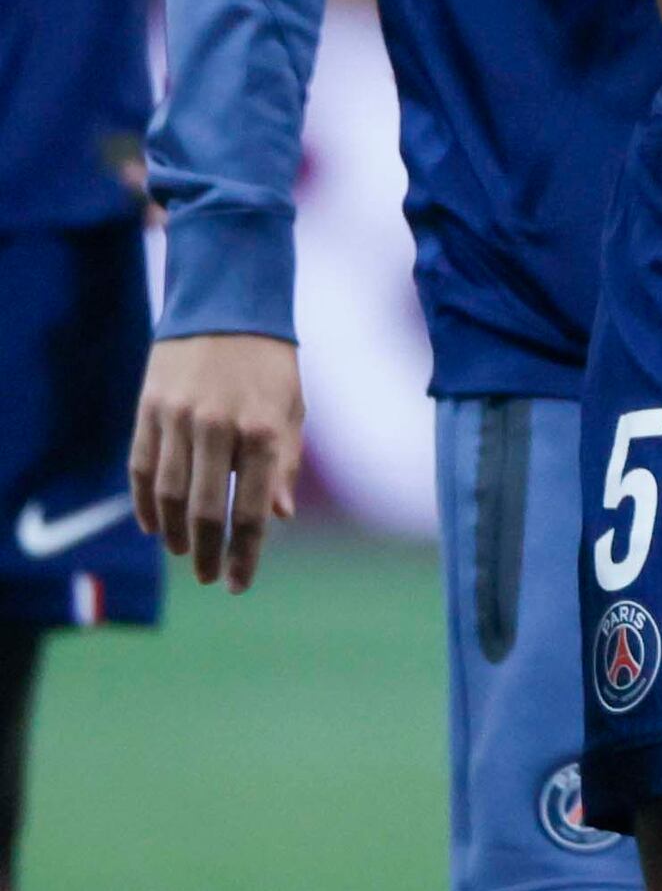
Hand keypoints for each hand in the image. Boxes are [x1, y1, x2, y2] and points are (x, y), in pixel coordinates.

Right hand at [128, 332, 303, 591]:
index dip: (245, 553)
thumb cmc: (269, 364)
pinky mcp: (148, 410)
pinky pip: (142, 469)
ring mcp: (178, 419)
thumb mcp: (291, 409)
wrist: (226, 306)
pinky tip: (154, 525)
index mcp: (263, 430)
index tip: (238, 584)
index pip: (251, 510)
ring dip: (174, 533)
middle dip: (207, 552)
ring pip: (168, 494)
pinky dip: (147, 502)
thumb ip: (283, 464)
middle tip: (208, 577)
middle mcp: (218, 427)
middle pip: (204, 511)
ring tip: (184, 552)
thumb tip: (278, 517)